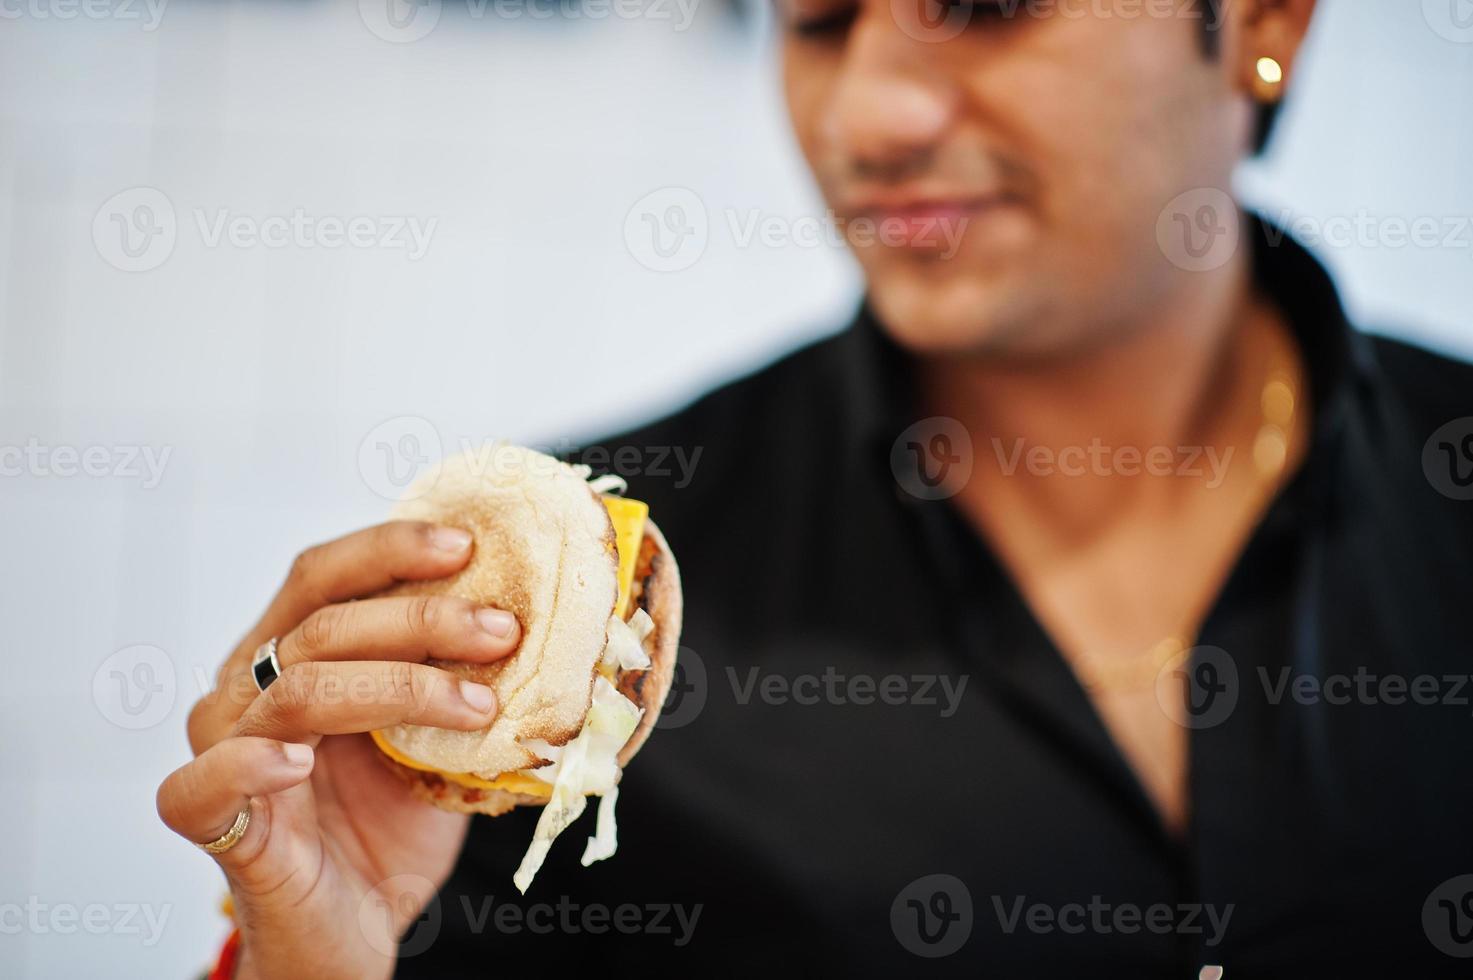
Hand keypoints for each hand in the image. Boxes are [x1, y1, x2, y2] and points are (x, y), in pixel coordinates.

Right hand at [157, 521, 519, 979]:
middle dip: (421, 617)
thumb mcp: (440, 740)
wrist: (355, 929)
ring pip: (297, 688)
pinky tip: (296, 762)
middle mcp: (249, 688)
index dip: (391, 549)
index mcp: (294, 653)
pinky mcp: (212, 820)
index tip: (468, 545)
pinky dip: (249, 765)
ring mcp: (224, 749)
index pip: (327, 576)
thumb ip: (463, 682)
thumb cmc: (390, 826)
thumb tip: (549, 630)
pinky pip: (200, 784)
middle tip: (502, 631)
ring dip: (398, 688)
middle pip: (320, 622)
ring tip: (475, 707)